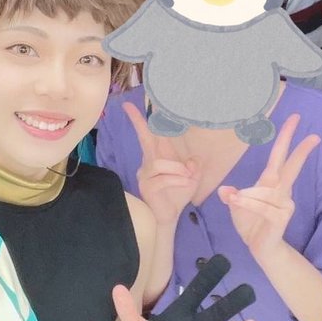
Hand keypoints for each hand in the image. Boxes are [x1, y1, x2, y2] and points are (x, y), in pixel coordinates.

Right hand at [123, 101, 200, 226]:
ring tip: (187, 177)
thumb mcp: (192, 177)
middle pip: (144, 139)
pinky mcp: (147, 186)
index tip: (129, 105)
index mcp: (159, 156)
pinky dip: (178, 180)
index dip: (140, 120)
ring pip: (160, 163)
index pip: (150, 135)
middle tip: (127, 106)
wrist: (171, 215)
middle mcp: (149, 162)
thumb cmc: (178, 193)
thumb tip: (191, 161)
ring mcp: (145, 174)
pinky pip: (163, 178)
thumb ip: (193, 166)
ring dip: (178, 169)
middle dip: (137, 121)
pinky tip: (184, 184)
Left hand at [218, 113, 319, 261]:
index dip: (286, 136)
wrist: (260, 248)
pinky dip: (248, 203)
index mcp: (271, 182)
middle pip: (292, 166)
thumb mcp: (236, 205)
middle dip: (301, 151)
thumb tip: (225, 191)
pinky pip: (262, 206)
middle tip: (314, 136)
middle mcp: (281, 190)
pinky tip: (235, 201)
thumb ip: (232, 195)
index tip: (295, 118)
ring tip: (233, 200)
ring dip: (246, 195)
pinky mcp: (281, 218)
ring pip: (263, 191)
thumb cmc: (251, 222)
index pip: (280, 155)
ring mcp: (284, 204)